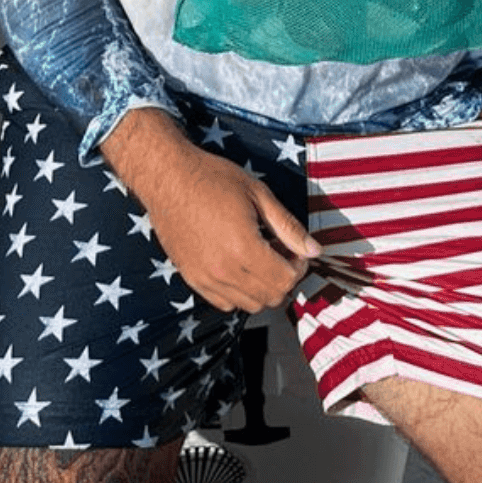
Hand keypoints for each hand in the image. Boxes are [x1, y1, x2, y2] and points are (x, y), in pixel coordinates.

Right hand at [103, 109, 316, 312]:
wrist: (167, 176)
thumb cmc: (212, 178)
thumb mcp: (257, 193)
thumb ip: (287, 225)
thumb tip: (314, 250)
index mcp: (243, 248)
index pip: (285, 281)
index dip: (298, 267)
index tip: (294, 250)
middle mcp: (224, 270)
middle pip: (270, 298)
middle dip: (283, 278)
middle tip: (279, 252)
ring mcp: (205, 278)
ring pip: (249, 305)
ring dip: (262, 288)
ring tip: (258, 258)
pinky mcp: (191, 278)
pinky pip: (225, 303)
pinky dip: (238, 293)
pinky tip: (237, 265)